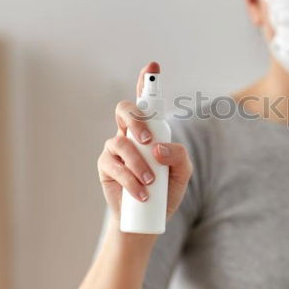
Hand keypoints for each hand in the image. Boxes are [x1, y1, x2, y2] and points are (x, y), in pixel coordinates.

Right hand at [97, 62, 192, 223]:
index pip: (147, 102)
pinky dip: (130, 179)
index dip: (147, 82)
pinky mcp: (106, 166)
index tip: (153, 67)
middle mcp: (130, 134)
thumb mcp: (182, 173)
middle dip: (137, 121)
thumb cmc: (165, 192)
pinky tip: (142, 193)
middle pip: (125, 111)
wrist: (147, 221)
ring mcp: (115, 149)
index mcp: (150, 130)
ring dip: (138, 162)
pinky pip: (114, 165)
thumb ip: (179, 155)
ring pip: (120, 141)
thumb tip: (159, 148)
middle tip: (149, 142)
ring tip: (151, 181)